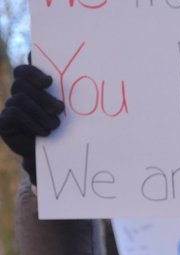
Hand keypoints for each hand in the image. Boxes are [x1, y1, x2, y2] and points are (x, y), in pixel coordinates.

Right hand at [0, 65, 64, 185]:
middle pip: (21, 84)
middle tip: (59, 109)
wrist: (53, 157)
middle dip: (43, 96)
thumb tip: (72, 82)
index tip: (49, 81)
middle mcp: (18, 96)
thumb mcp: (66, 113)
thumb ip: (63, 98)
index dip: (32, 72)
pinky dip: (31, 122)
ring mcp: (9, 108)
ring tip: (54, 126)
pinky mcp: (4, 123)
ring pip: (20, 99)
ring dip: (40, 113)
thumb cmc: (64, 131)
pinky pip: (14, 114)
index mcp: (32, 89)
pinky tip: (44, 133)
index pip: (23, 72)